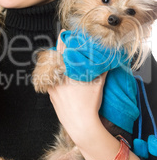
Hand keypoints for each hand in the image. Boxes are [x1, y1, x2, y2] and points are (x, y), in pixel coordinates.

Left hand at [47, 30, 106, 144]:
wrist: (81, 126)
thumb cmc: (90, 105)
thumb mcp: (98, 84)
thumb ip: (101, 70)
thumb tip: (107, 59)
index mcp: (67, 73)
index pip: (62, 52)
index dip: (63, 41)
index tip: (63, 33)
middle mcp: (56, 79)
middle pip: (56, 61)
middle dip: (61, 53)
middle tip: (65, 46)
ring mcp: (52, 88)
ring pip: (53, 73)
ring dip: (58, 67)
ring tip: (66, 63)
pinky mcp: (51, 96)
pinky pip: (52, 83)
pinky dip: (57, 78)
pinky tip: (63, 79)